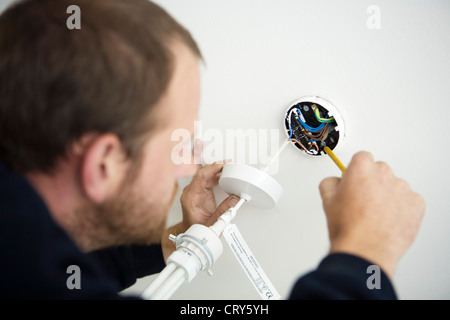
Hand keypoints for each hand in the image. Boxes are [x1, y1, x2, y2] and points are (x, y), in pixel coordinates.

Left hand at [161, 162, 239, 260]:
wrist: (191, 232)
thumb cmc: (197, 229)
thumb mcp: (212, 224)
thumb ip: (223, 212)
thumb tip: (234, 200)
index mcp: (190, 197)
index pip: (200, 176)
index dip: (212, 168)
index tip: (222, 165)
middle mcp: (191, 191)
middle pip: (203, 173)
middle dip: (216, 167)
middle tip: (229, 165)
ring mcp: (194, 190)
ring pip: (205, 174)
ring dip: (217, 170)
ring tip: (229, 168)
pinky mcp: (199, 190)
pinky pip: (207, 178)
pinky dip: (216, 175)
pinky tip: (223, 173)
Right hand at [319, 151, 424, 276]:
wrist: (365, 250)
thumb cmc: (348, 227)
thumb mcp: (327, 199)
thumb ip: (331, 182)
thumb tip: (336, 181)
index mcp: (361, 168)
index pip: (362, 157)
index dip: (356, 170)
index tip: (354, 180)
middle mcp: (384, 174)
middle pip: (379, 170)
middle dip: (372, 181)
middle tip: (363, 201)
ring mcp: (402, 188)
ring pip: (394, 186)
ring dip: (387, 195)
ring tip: (375, 215)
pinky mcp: (416, 204)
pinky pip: (408, 200)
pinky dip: (401, 208)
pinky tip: (387, 220)